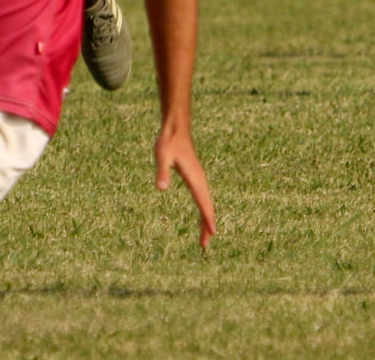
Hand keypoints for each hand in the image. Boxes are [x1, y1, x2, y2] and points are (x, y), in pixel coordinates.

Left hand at [154, 124, 216, 250]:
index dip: (207, 219)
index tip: (212, 234)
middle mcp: (199, 180)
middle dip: (207, 225)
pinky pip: (202, 198)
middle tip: (204, 245)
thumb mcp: (161, 155)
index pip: (203, 202)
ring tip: (205, 238)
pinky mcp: (195, 177)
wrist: (176, 129)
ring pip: (206, 203)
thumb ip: (162, 171)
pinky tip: (201, 217)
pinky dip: (204, 210)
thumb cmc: (168, 142)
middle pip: (207, 206)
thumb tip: (161, 188)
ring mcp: (198, 179)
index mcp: (194, 178)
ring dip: (206, 220)